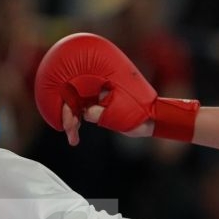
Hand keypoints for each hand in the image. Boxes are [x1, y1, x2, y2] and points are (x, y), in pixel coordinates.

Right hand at [34, 33, 198, 145]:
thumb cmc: (139, 113)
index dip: (68, 106)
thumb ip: (102, 113)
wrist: (150, 119)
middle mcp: (95, 83)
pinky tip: (74, 137)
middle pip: (71, 96)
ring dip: (71, 121)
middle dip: (67, 115)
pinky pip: (79, 110)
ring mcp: (94, 92)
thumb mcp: (120, 115)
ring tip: (73, 139)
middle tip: (70, 133)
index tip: (69, 123)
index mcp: (101, 78)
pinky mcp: (95, 102)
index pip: (74, 89)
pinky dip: (76, 122)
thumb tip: (85, 113)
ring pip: (74, 105)